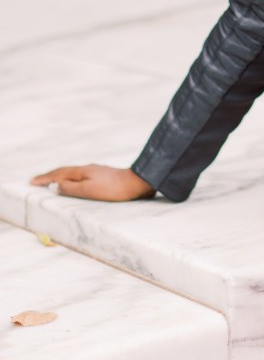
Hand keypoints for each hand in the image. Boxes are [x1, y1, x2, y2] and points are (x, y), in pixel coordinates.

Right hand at [30, 165, 155, 201]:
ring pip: (71, 173)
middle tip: (36, 180)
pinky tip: (73, 183)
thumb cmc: (112, 189)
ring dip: (59, 176)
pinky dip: (69, 178)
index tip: (31, 182)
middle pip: (63, 171)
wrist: (135, 183)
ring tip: (50, 181)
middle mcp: (87, 169)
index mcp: (82, 172)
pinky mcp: (101, 175)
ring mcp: (94, 171)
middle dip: (49, 176)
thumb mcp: (89, 191)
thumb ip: (71, 188)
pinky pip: (79, 175)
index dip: (44, 178)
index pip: (58, 174)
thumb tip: (54, 186)